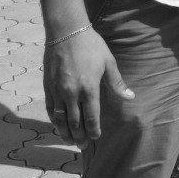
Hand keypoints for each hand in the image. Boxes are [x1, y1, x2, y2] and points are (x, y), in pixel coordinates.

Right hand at [42, 28, 132, 145]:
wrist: (66, 32)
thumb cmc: (91, 45)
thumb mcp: (108, 62)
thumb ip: (117, 83)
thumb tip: (130, 97)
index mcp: (89, 88)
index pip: (91, 117)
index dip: (93, 130)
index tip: (95, 138)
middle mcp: (72, 93)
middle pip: (75, 122)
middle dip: (79, 136)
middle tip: (82, 145)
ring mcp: (58, 91)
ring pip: (60, 119)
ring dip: (65, 132)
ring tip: (69, 141)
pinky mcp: (48, 87)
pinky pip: (50, 109)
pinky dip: (54, 120)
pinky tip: (58, 125)